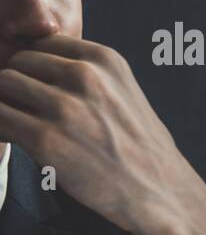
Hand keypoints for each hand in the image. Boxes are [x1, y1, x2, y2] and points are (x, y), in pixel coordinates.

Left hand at [0, 35, 205, 234]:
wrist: (160, 192)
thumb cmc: (139, 147)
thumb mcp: (124, 92)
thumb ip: (88, 73)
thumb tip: (33, 63)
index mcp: (106, 60)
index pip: (44, 42)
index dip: (37, 66)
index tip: (42, 89)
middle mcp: (86, 77)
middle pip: (19, 61)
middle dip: (19, 85)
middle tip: (31, 112)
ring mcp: (65, 107)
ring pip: (4, 84)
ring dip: (6, 105)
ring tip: (24, 126)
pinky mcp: (46, 139)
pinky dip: (1, 127)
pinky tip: (18, 140)